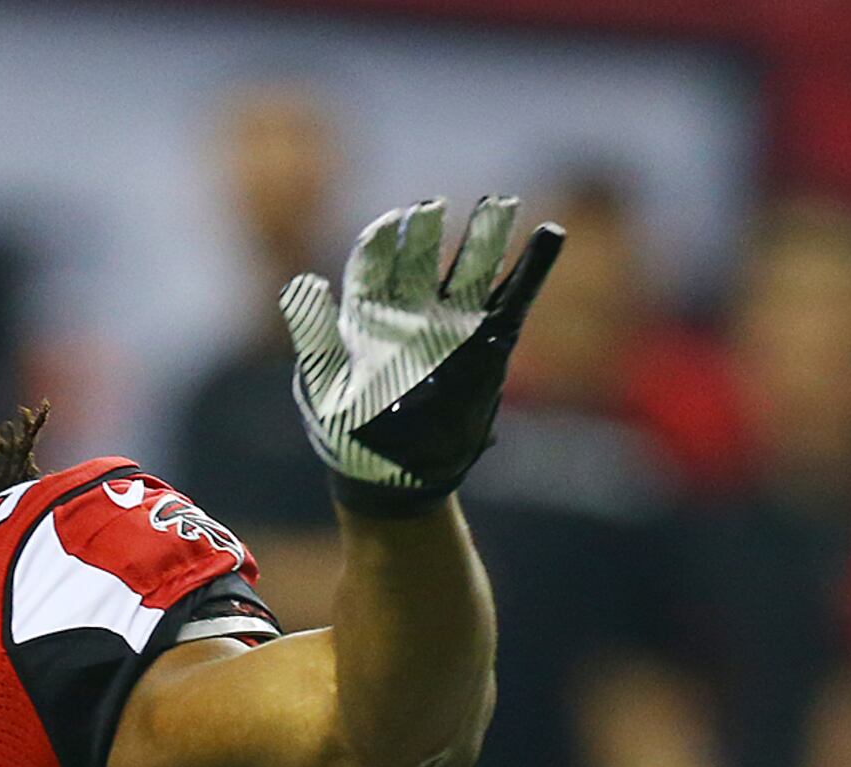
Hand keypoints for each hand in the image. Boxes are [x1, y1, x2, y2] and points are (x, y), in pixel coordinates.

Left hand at [284, 196, 562, 515]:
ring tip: (501, 204)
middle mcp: (413, 309)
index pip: (376, 261)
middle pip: (424, 256)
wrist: (393, 478)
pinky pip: (515, 298)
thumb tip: (301, 282)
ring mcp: (453, 323)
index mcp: (369, 313)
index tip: (394, 221)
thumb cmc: (349, 434)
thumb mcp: (323, 386)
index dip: (384, 239)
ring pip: (472, 269)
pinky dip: (533, 268)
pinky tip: (550, 234)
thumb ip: (315, 333)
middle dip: (430, 230)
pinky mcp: (489, 344)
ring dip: (488, 236)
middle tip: (434, 206)